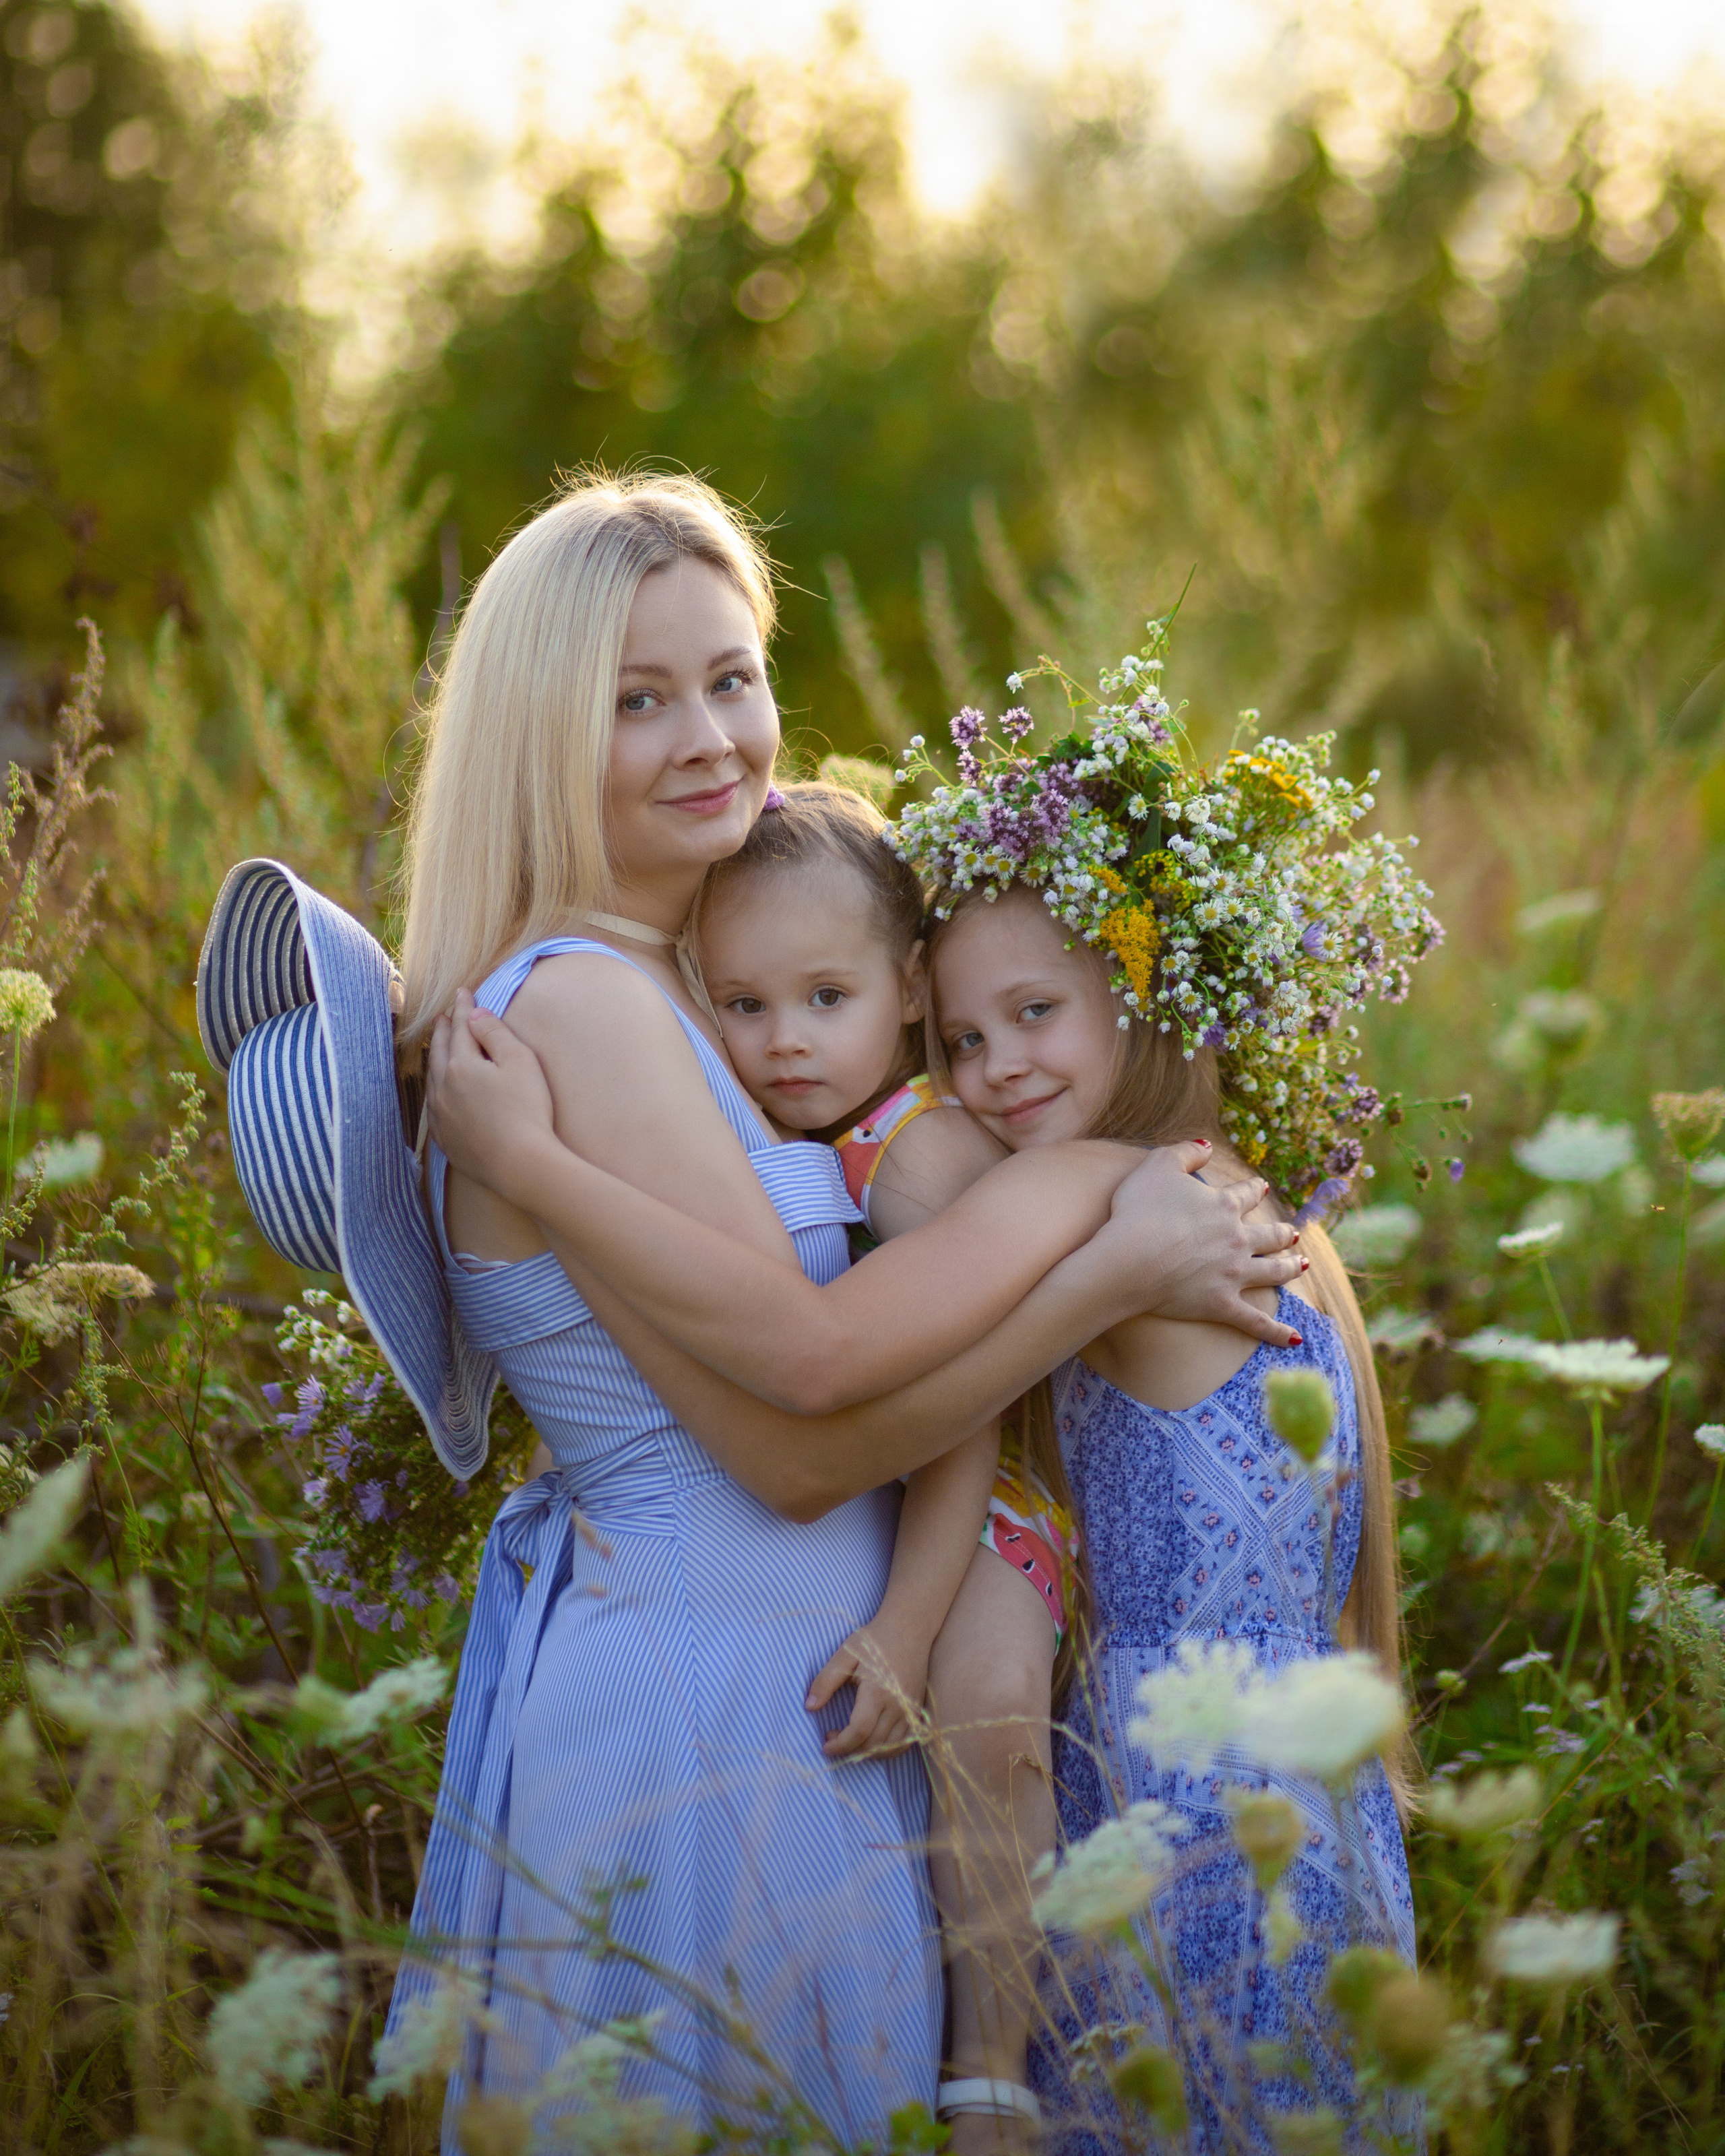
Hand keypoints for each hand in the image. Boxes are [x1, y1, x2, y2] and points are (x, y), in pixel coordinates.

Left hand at [426, 988, 559, 1203]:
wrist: (520, 1165)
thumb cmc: (527, 1110)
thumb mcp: (519, 1062)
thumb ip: (495, 1033)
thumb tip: (475, 1014)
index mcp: (460, 1065)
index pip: (460, 1028)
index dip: (463, 1008)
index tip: (463, 992)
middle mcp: (443, 1089)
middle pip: (440, 1051)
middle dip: (443, 1030)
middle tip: (444, 1016)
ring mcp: (441, 1116)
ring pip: (432, 1079)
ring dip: (435, 1059)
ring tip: (438, 1048)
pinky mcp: (446, 1139)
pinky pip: (433, 1107)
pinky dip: (435, 1091)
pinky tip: (439, 1092)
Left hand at [805, 1614, 931, 1761]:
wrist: (909, 1628)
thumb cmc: (874, 1641)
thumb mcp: (845, 1655)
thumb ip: (826, 1681)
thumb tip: (809, 1706)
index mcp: (877, 1691)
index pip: (860, 1731)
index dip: (841, 1744)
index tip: (825, 1745)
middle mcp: (898, 1704)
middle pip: (874, 1743)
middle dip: (849, 1749)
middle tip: (832, 1737)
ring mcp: (910, 1709)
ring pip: (890, 1747)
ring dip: (867, 1752)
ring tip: (850, 1739)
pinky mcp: (917, 1709)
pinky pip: (906, 1741)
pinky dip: (888, 1749)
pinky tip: (873, 1740)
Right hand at [1103, 1140, 1305, 1346]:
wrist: (1129, 1259)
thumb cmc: (1138, 1210)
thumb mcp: (1158, 1164)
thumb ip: (1186, 1151)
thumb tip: (1207, 1146)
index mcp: (1225, 1205)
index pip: (1248, 1194)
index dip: (1255, 1190)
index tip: (1261, 1188)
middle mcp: (1237, 1239)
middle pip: (1270, 1235)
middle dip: (1283, 1233)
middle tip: (1292, 1233)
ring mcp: (1234, 1275)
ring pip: (1273, 1271)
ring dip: (1288, 1267)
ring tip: (1299, 1265)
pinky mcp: (1223, 1305)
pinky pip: (1257, 1323)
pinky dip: (1278, 1332)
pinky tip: (1296, 1340)